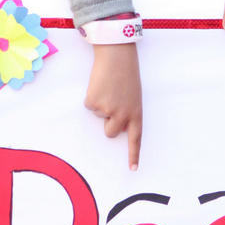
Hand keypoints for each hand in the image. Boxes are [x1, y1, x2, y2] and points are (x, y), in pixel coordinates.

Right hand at [84, 44, 142, 169]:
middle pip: (110, 132)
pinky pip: (88, 104)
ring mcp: (108, 110)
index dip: (133, 154)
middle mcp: (123, 115)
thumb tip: (114, 122)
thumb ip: (127, 110)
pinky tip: (99, 84)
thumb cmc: (126, 73)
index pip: (135, 138)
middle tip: (111, 100)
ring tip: (107, 87)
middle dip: (107, 121)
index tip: (133, 169)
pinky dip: (91, 95)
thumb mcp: (133, 95)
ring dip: (99, 104)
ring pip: (98, 115)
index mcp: (136, 112)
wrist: (117, 55)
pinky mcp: (93, 102)